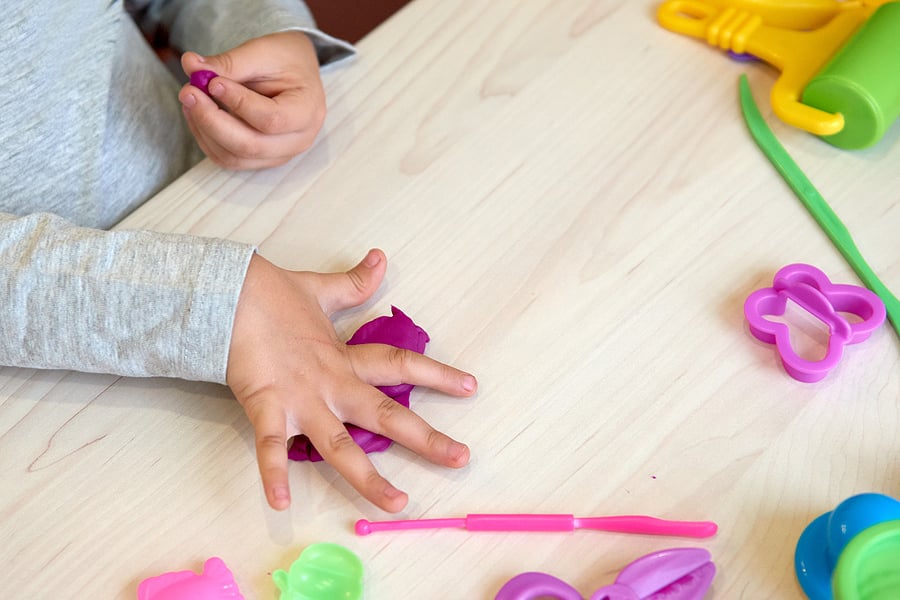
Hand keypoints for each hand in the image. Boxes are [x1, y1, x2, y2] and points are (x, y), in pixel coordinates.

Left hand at [178, 31, 326, 169]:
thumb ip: (230, 62)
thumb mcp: (263, 51)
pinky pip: (229, 159)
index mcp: (307, 111)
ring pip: (234, 157)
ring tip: (190, 98)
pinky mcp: (261, 159)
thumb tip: (192, 66)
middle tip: (189, 91)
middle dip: (211, 120)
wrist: (296, 72)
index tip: (211, 81)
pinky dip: (206, 138)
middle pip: (249, 145)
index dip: (238, 103)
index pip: (271, 119)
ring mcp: (280, 154)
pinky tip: (196, 113)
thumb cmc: (286, 59)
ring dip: (204, 130)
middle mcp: (298, 140)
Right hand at [226, 250, 477, 511]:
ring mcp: (300, 400)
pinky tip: (281, 504)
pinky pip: (271, 447)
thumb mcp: (321, 289)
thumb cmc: (270, 295)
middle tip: (461, 458)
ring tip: (397, 503)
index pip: (400, 365)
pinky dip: (273, 474)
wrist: (225, 293)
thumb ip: (353, 284)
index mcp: (344, 358)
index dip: (437, 375)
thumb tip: (381, 258)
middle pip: (385, 414)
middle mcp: (331, 384)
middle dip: (425, 438)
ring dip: (368, 478)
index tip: (471, 387)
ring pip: (340, 446)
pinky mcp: (266, 407)